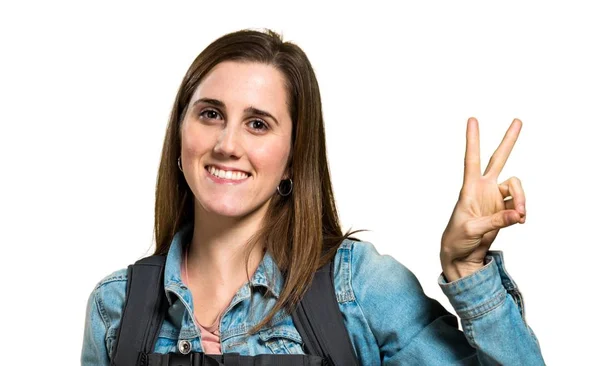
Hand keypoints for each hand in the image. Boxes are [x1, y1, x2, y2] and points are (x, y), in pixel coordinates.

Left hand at [440, 117, 526, 281]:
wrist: (461, 256)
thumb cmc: (457, 240)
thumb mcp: (472, 230)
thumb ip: (496, 221)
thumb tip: (517, 214)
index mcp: (469, 188)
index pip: (471, 159)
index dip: (472, 140)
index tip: (473, 119)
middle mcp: (483, 188)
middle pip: (499, 159)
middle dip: (509, 141)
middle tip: (518, 121)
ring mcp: (494, 198)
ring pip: (515, 187)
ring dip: (521, 199)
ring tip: (521, 216)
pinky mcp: (503, 209)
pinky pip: (518, 205)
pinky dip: (521, 212)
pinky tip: (519, 220)